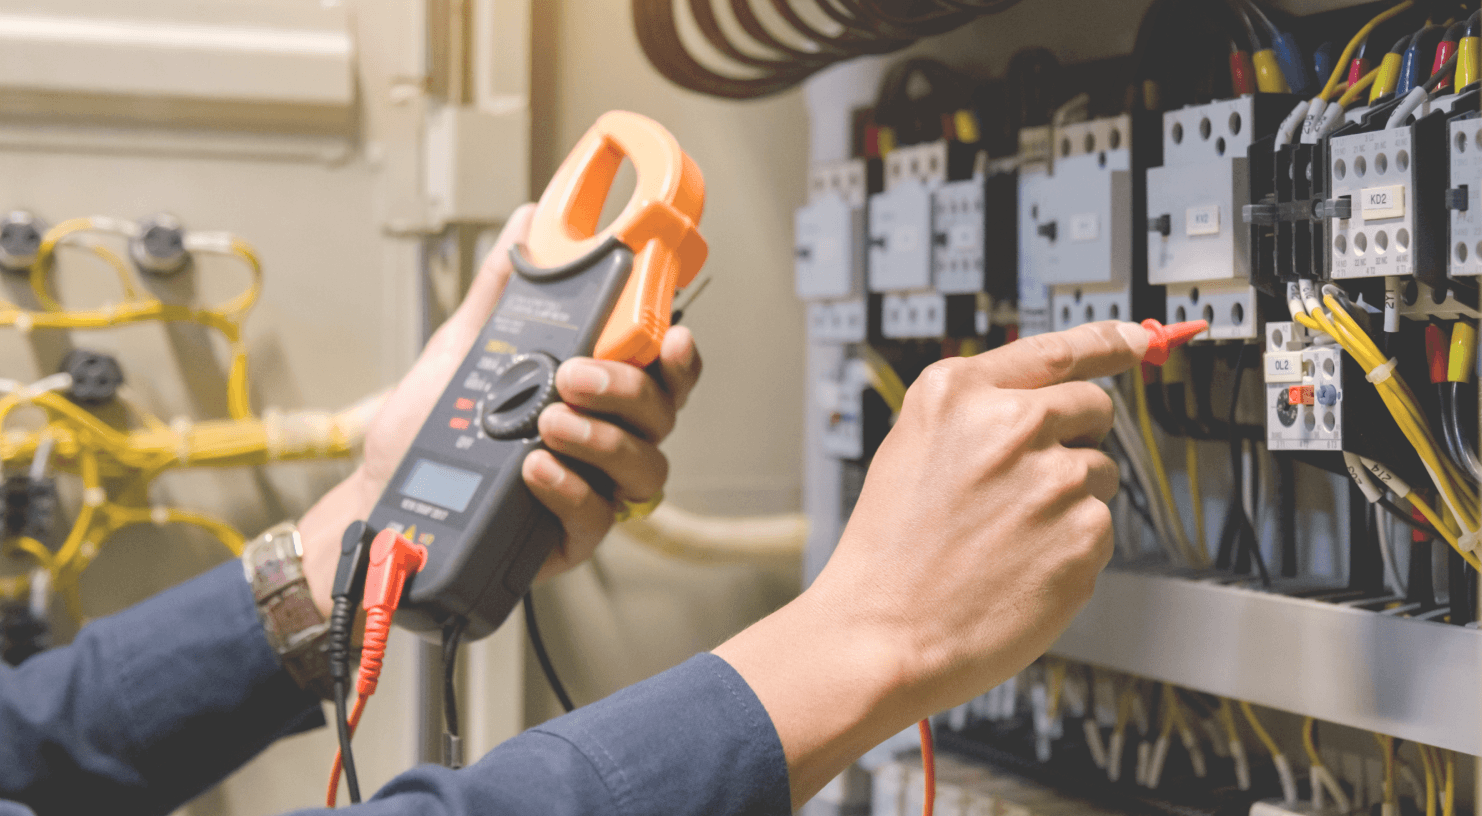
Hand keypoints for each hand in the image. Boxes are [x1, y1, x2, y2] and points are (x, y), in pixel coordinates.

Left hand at [298, 204, 702, 614]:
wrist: (382, 499)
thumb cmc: (429, 432)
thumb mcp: (462, 350)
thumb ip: (503, 293)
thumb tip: (526, 226)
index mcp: (594, 393)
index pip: (659, 371)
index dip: (678, 355)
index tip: (671, 335)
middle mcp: (606, 439)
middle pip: (660, 414)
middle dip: (625, 389)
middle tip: (574, 376)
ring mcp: (595, 489)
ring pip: (644, 468)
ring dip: (602, 439)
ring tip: (547, 424)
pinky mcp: (571, 537)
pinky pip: (597, 517)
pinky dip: (571, 488)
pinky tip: (536, 470)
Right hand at [712, 321, 1146, 807]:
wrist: (884, 634)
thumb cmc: (889, 555)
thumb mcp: (911, 451)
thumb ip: (974, 415)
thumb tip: (1041, 403)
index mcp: (959, 393)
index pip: (1056, 349)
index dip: (1109, 342)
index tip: (1139, 339)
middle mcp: (1012, 423)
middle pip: (1093, 406)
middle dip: (1077, 438)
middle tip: (1034, 485)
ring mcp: (1053, 477)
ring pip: (1100, 472)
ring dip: (1071, 500)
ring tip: (1010, 538)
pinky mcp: (1084, 532)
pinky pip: (1101, 528)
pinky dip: (1073, 549)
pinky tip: (1023, 568)